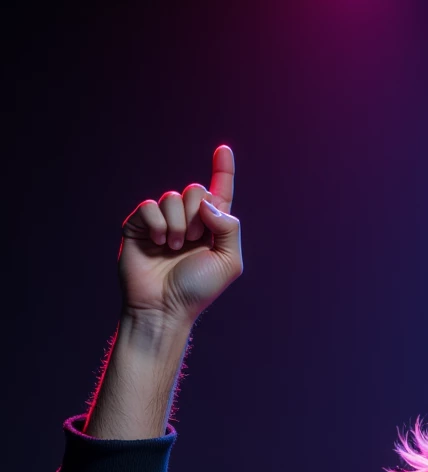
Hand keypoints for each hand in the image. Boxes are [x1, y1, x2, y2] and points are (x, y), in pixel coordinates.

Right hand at [118, 145, 241, 330]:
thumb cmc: (197, 290)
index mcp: (211, 229)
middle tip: (192, 240)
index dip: (223, 170)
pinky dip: (157, 223)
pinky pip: (150, 206)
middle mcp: (188, 222)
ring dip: (178, 224)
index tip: (223, 149)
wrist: (164, 308)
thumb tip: (207, 203)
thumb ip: (229, 228)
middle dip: (197, 213)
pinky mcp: (139, 225)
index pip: (219, 193)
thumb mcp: (228, 262)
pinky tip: (158, 243)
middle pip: (196, 190)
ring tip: (174, 248)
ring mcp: (162, 222)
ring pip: (172, 197)